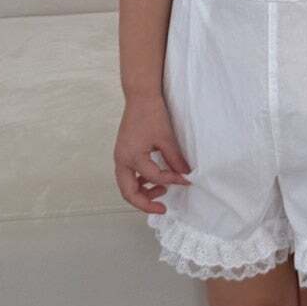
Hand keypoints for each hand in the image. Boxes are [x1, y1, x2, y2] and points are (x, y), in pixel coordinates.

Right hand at [113, 95, 192, 214]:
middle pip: (128, 192)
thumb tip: (185, 175)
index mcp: (132, 156)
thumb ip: (175, 159)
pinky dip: (139, 181)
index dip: (171, 180)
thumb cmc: (152, 113)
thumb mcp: (166, 137)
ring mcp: (120, 157)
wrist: (140, 96)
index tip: (186, 180)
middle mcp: (122, 160)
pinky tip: (154, 179)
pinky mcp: (123, 153)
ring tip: (162, 191)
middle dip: (145, 203)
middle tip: (162, 209)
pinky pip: (128, 175)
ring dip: (142, 193)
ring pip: (126, 185)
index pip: (154, 177)